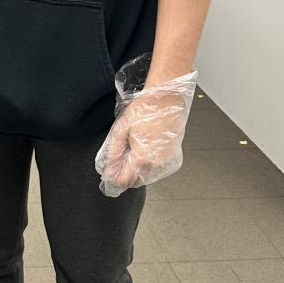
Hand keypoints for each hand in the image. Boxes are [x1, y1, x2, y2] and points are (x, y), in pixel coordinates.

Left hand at [95, 60, 196, 196]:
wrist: (167, 100)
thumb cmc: (145, 111)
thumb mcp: (121, 130)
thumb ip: (113, 153)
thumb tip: (108, 171)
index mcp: (143, 159)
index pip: (124, 181)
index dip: (114, 175)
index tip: (112, 167)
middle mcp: (158, 166)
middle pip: (135, 181)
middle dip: (127, 171)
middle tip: (125, 151)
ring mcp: (168, 164)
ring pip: (147, 177)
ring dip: (139, 169)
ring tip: (138, 146)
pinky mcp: (175, 160)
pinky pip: (158, 170)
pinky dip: (151, 165)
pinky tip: (149, 148)